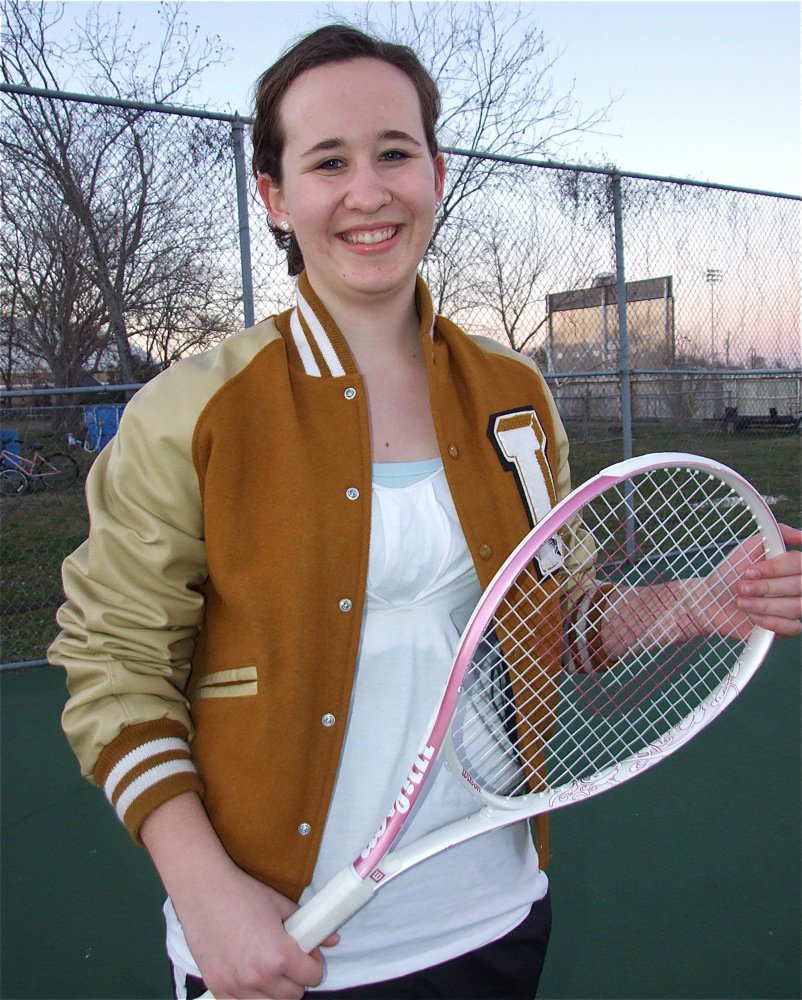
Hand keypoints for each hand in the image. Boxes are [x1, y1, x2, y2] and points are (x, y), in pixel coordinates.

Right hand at [140, 793, 338, 998]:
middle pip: (293, 996)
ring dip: (274, 990)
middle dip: (296, 979)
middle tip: (288, 960)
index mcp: (279, 956)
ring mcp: (236, 987)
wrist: (203, 892)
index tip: (308, 956)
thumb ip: (308, 925)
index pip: (313, 978)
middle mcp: (259, 977)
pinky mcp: (218, 989)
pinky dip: (250, 995)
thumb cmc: (241, 894)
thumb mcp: (280, 905)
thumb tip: (332, 938)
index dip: (314, 965)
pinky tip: (248, 975)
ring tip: (268, 966)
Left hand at [690, 524, 800, 641]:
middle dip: (766, 587)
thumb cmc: (729, 573)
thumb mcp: (749, 547)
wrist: (710, 600)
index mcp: (791, 566)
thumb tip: (801, 535)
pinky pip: (793, 627)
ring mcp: (793, 607)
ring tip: (741, 602)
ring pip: (796, 607)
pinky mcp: (785, 627)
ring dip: (764, 604)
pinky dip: (771, 622)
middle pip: (800, 585)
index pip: (799, 564)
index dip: (776, 568)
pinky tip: (753, 617)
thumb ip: (775, 534)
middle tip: (741, 587)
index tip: (750, 571)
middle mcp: (796, 585)